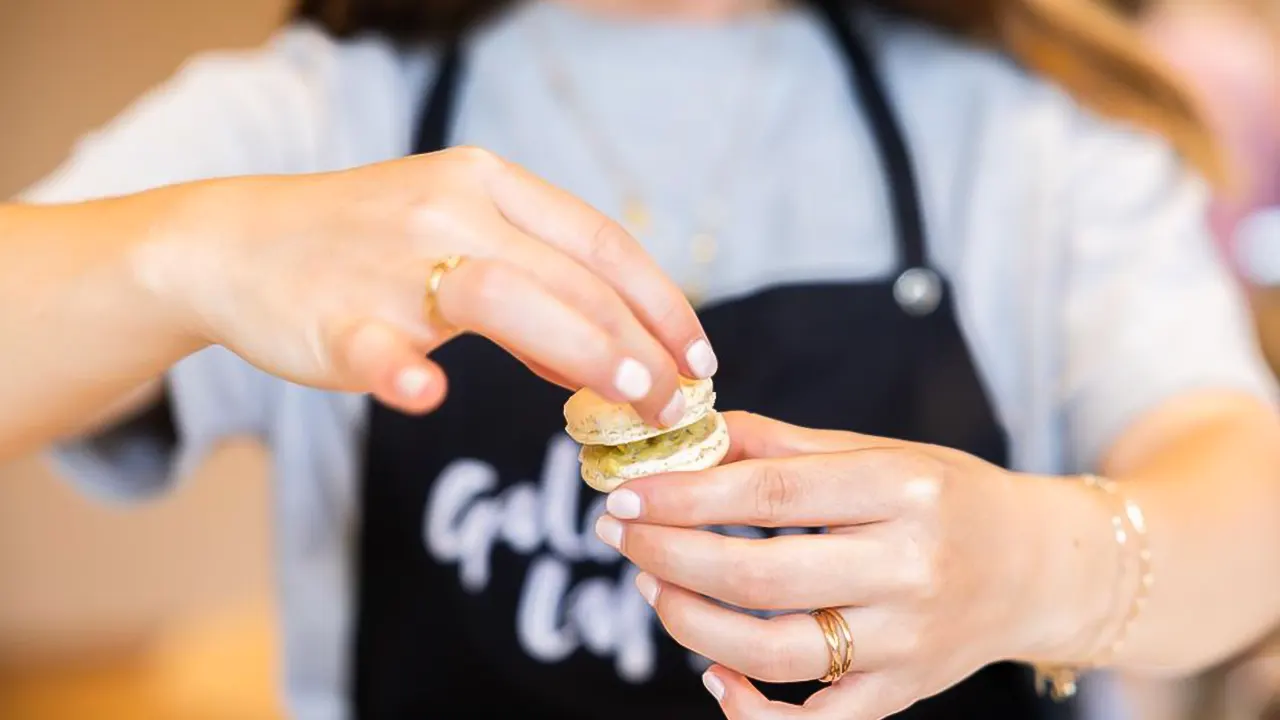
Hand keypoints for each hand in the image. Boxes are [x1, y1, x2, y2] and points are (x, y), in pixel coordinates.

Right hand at [138, 147, 712, 421]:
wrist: (235, 243)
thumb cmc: (365, 247)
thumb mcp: (458, 236)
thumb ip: (535, 288)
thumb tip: (607, 360)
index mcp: (488, 184)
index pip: (600, 242)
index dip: (661, 303)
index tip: (699, 359)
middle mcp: (449, 210)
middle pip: (570, 278)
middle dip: (640, 346)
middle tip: (679, 406)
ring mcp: (390, 262)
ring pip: (502, 298)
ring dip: (578, 349)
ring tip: (628, 402)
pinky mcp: (334, 315)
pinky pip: (375, 342)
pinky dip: (403, 370)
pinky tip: (429, 396)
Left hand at [595, 412, 1087, 718]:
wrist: (1036, 568)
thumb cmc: (948, 498)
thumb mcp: (879, 452)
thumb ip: (782, 447)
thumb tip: (690, 437)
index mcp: (903, 491)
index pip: (772, 493)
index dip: (685, 496)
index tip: (627, 493)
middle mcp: (911, 569)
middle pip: (762, 578)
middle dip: (671, 556)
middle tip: (620, 535)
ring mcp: (908, 642)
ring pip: (775, 653)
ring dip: (692, 624)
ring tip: (654, 585)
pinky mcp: (903, 694)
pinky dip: (750, 709)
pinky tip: (714, 673)